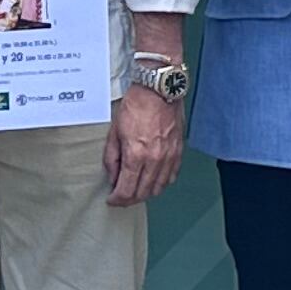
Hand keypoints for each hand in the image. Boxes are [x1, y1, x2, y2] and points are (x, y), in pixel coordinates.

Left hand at [104, 83, 183, 205]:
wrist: (158, 90)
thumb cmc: (135, 106)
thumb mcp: (114, 132)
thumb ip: (112, 158)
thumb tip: (113, 177)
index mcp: (136, 155)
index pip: (126, 191)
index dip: (117, 200)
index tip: (112, 199)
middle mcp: (154, 160)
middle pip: (143, 193)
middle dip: (129, 199)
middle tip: (122, 197)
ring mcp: (168, 157)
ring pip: (158, 188)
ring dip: (146, 193)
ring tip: (136, 190)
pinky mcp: (178, 152)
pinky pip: (171, 176)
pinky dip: (161, 183)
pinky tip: (153, 180)